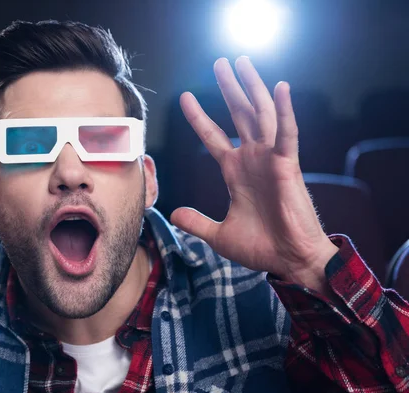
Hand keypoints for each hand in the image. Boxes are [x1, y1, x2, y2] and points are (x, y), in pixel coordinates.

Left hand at [170, 57, 337, 287]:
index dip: (199, 117)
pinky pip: (287, 134)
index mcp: (235, 172)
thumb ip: (197, 222)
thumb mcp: (219, 235)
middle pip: (239, 115)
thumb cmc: (261, 247)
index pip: (213, 136)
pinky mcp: (289, 166)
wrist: (288, 261)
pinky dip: (284, 111)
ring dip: (252, 88)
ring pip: (261, 114)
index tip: (186, 96)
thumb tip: (173, 214)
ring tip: (242, 62)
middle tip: (220, 62)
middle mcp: (252, 159)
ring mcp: (270, 160)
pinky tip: (280, 88)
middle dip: (229, 88)